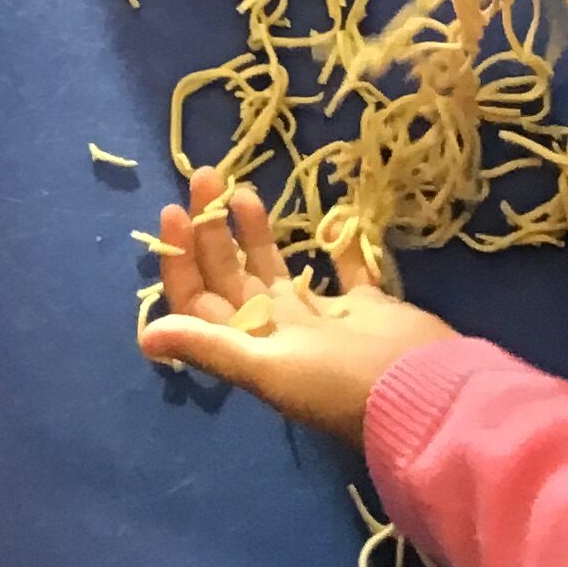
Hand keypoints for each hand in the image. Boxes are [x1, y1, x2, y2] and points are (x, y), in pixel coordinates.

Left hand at [139, 171, 450, 443]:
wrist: (424, 390)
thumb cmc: (340, 381)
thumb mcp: (268, 367)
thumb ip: (210, 347)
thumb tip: (143, 339)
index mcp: (253, 349)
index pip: (200, 302)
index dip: (182, 260)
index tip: (175, 211)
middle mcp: (280, 333)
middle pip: (232, 276)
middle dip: (213, 229)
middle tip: (204, 176)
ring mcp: (323, 320)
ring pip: (276, 269)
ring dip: (254, 231)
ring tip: (241, 188)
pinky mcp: (366, 307)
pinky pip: (346, 270)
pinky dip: (338, 246)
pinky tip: (328, 217)